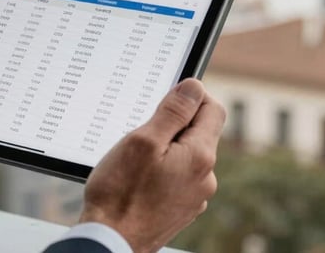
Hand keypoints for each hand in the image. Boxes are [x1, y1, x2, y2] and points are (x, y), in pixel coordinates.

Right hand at [79, 79, 224, 252]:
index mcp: (200, 157)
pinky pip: (177, 176)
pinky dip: (161, 169)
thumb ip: (173, 112)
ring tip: (135, 160)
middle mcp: (205, 178)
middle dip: (173, 124)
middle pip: (199, 132)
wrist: (112, 241)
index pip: (212, 109)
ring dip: (165, 148)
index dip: (189, 97)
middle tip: (141, 133)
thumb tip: (194, 87)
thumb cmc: (120, 193)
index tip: (164, 100)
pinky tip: (138, 179)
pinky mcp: (181, 208)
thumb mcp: (143, 141)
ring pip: (186, 155)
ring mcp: (195, 196)